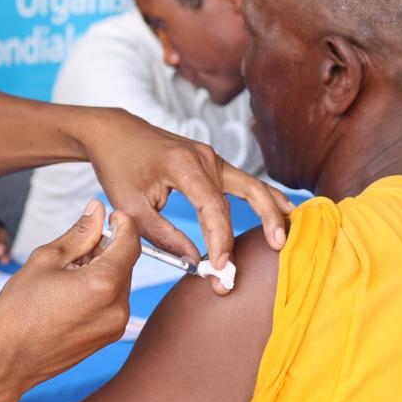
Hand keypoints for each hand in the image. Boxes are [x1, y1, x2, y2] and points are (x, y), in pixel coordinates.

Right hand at [0, 200, 138, 401]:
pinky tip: (71, 291)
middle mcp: (117, 308)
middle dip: (108, 247)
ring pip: (119, 283)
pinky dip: (99, 290)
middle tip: (78, 244)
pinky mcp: (107, 338)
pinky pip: (112, 303)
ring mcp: (114, 326)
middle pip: (126, 263)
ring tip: (68, 271)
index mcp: (103, 284)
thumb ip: (78, 234)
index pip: (130, 242)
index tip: (110, 215)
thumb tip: (97, 211)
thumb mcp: (45, 260)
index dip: (122, 223)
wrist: (5, 362)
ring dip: (102, 269)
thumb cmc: (16, 311)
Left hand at [79, 109, 291, 293]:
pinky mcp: (213, 162)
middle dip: (251, 231)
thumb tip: (194, 261)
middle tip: (263, 257)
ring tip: (285, 237)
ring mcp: (212, 157)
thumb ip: (162, 235)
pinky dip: (265, 197)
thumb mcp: (129, 206)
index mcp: (183, 164)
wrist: (115, 134)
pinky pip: (245, 182)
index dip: (220, 240)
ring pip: (249, 188)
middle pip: (239, 198)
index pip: (213, 207)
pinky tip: (286, 209)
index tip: (220, 267)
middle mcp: (205, 157)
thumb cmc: (119, 168)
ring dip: (269, 213)